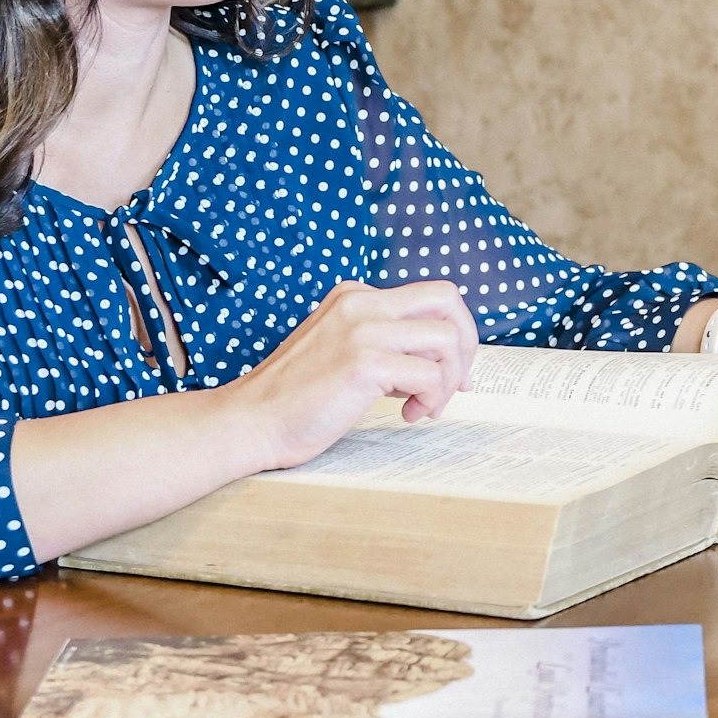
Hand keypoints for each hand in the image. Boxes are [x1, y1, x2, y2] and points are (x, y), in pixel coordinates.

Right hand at [222, 279, 479, 472]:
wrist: (250, 421)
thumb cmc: (295, 398)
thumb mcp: (341, 350)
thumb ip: (382, 343)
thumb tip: (438, 359)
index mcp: (355, 296)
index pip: (429, 297)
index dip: (450, 334)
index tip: (448, 372)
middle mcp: (361, 302)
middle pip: (448, 299)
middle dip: (467, 343)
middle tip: (457, 383)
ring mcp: (363, 329)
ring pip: (446, 339)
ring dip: (448, 380)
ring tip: (423, 407)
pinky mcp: (364, 362)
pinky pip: (430, 375)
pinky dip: (430, 400)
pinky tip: (406, 415)